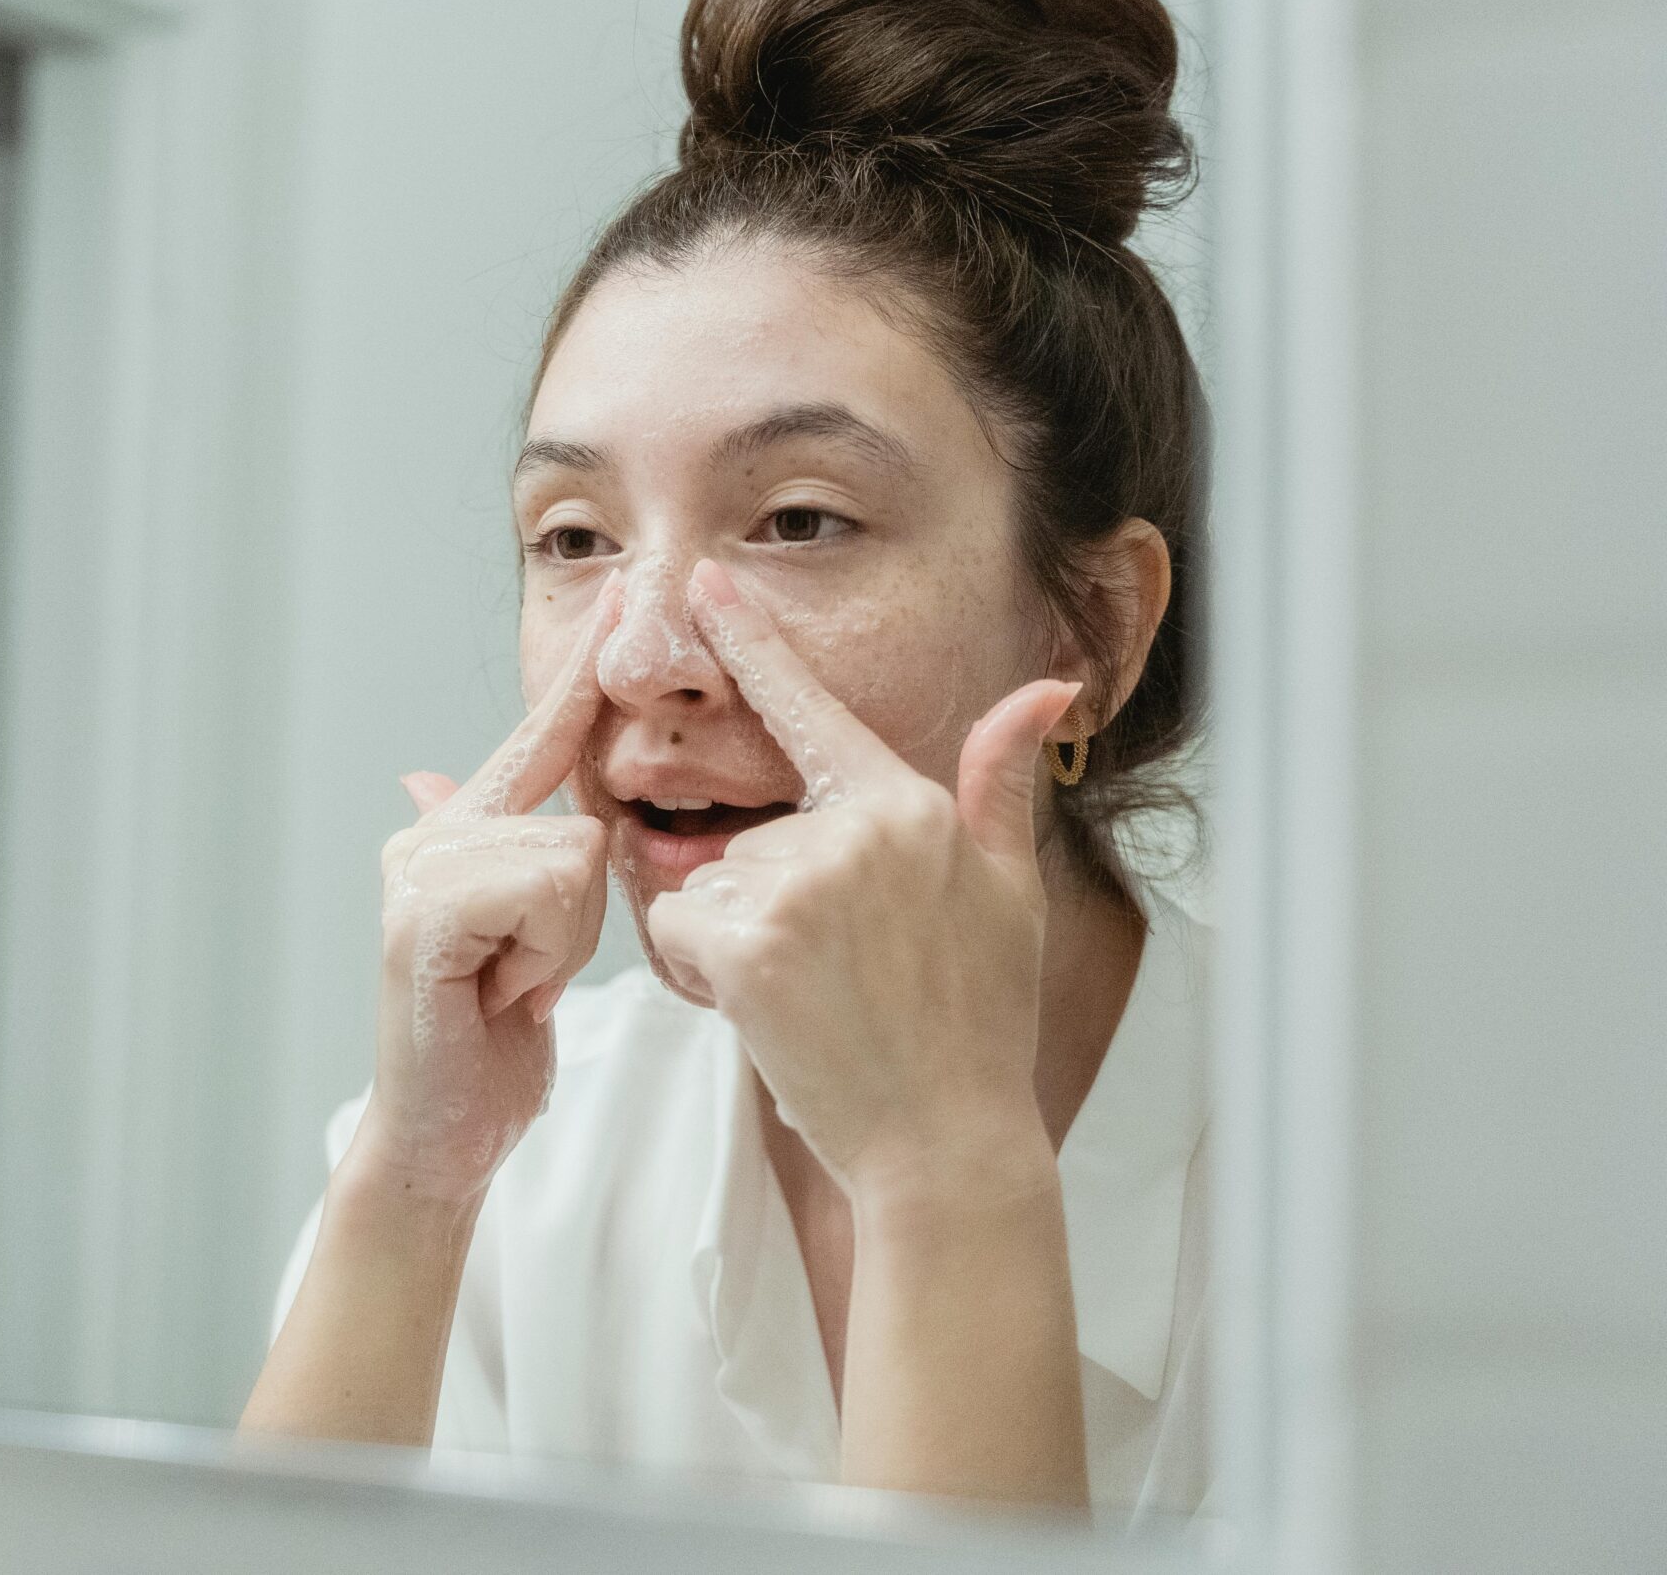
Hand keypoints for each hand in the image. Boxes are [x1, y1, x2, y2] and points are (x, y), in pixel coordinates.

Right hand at [348, 573, 624, 1207]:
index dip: (580, 678)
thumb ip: (521, 856)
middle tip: (528, 973)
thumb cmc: (493, 1043)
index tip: (619, 601)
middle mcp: (432, 834)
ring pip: (573, 856)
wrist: (442, 1134)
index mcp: (464, 829)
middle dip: (580, 914)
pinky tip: (501, 995)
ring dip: (566, 942)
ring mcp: (420, 869)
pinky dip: (544, 955)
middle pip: (581, 820)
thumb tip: (432, 771)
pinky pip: (547, 889)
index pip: (542, 740)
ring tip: (514, 987)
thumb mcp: (532, 941)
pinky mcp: (423, 915)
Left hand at [646, 558, 1077, 1199]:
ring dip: (734, 943)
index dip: (753, 640)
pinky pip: (677, 932)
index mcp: (908, 805)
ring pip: (706, 886)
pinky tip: (771, 1012)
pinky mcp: (748, 941)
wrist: (946, 1140)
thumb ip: (1000, 781)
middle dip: (765, 902)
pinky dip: (701, 976)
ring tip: (814, 998)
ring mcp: (797, 883)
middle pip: (747, 836)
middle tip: (836, 975)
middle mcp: (852, 830)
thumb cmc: (976, 1024)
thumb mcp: (1008, 891)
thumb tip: (1044, 686)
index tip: (709, 581)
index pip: (812, 708)